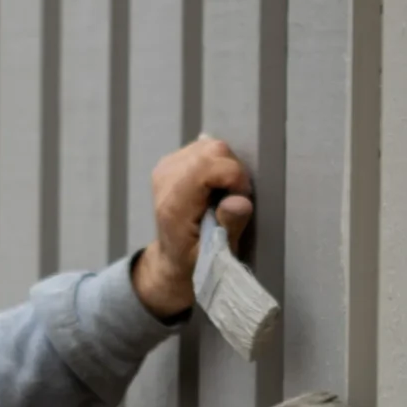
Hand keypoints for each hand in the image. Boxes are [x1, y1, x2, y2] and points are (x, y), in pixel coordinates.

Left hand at [131, 135, 253, 317]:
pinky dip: (216, 164)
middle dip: (233, 171)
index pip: (209, 166)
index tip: (240, 200)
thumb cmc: (197, 262)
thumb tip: (239, 200)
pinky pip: (204, 148)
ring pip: (211, 145)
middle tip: (233, 199)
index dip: (235, 178)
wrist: (171, 261)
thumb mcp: (218, 256)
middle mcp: (165, 180)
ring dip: (225, 167)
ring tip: (222, 195)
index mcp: (174, 204)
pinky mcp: (171, 162)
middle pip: (214, 150)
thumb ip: (229, 226)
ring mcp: (166, 167)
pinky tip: (212, 186)